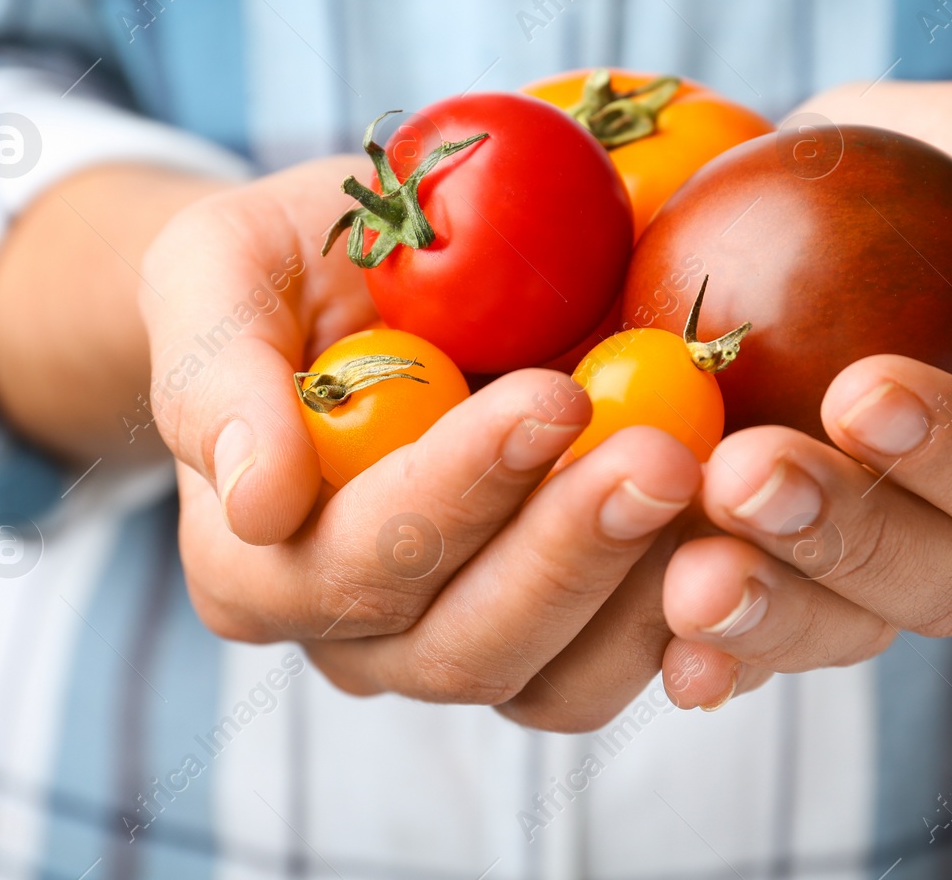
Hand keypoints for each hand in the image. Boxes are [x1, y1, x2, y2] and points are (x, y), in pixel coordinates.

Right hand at [139, 160, 702, 726]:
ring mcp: (454, 647)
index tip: (555, 398)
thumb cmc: (284, 272)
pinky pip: (612, 670)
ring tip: (711, 489)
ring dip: (636, 594)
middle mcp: (352, 634)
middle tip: (663, 453)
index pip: (357, 555)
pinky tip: (737, 543)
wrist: (364, 290)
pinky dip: (681, 622)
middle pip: (460, 641)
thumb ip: (214, 373)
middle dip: (567, 549)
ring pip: (547, 678)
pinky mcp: (549, 640)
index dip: (457, 491)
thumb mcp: (217, 273)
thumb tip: (258, 500)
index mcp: (256, 563)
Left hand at [656, 82, 951, 707]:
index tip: (863, 390)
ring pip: (847, 630)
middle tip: (747, 474)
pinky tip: (663, 650)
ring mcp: (874, 577)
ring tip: (687, 576)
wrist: (842, 206)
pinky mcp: (782, 582)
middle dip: (846, 534)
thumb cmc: (945, 177)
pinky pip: (756, 645)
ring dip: (771, 610)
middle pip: (945, 579)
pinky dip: (712, 654)